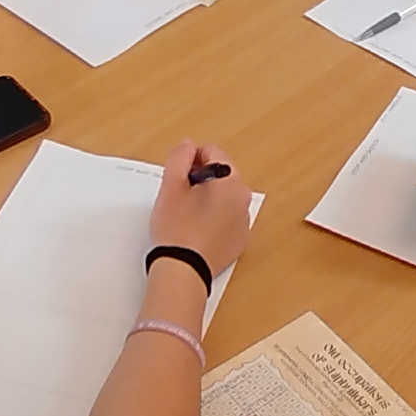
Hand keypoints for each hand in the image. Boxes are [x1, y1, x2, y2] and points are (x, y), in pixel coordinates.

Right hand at [147, 140, 251, 277]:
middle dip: (201, 180)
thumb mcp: (170, 186)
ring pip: (224, 196)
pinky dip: (215, 219)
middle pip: (220, 174)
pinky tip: (198, 230)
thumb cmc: (176, 228)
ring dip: (208, 199)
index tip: (179, 180)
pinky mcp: (240, 238)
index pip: (212, 152)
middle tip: (181, 199)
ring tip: (189, 217)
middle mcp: (243, 197)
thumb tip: (188, 146)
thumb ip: (179, 157)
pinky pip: (228, 218)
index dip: (191, 161)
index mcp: (229, 180)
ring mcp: (244, 219)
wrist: (183, 270)